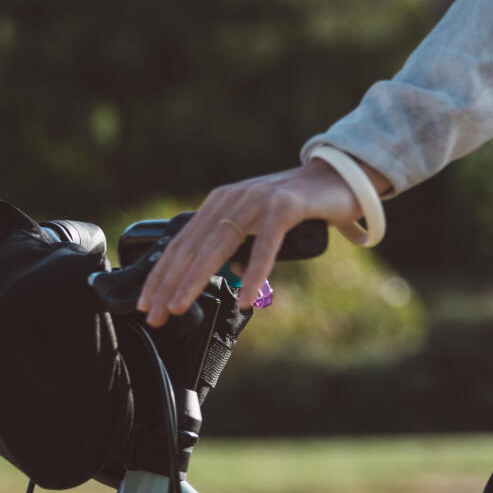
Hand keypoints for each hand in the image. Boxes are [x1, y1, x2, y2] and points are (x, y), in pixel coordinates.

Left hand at [135, 159, 365, 325]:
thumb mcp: (263, 226)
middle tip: (155, 314)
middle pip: (193, 247)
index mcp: (222, 202)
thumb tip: (233, 272)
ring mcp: (258, 201)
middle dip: (169, 284)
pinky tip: (245, 298)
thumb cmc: (304, 205)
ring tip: (180, 307)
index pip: (182, 242)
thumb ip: (245, 247)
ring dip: (195, 281)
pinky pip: (264, 246)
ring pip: (218, 247)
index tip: (148, 304)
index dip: (162, 274)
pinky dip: (254, 274)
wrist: (344, 178)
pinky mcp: (285, 207)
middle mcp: (234, 199)